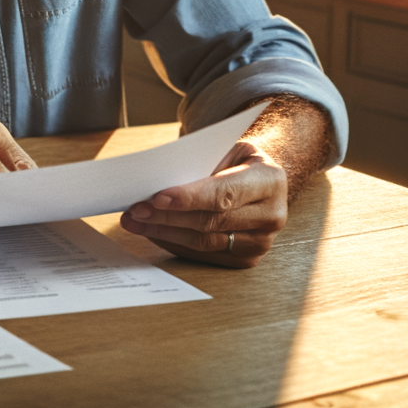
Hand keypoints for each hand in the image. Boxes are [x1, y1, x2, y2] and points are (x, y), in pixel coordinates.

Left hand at [118, 139, 286, 267]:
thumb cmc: (238, 160)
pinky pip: (204, 255)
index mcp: (269, 180)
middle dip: (168, 217)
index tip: (157, 198)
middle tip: (136, 210)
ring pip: (204, 242)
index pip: (225, 193)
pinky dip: (174, 243)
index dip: (190, 198)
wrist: (263, 180)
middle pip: (211, 221)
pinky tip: (153, 233)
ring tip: (135, 223)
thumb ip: (200, 163)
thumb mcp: (227, 148)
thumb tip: (155, 180)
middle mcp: (271, 215)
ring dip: (164, 233)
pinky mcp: (247, 258)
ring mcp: (262, 241)